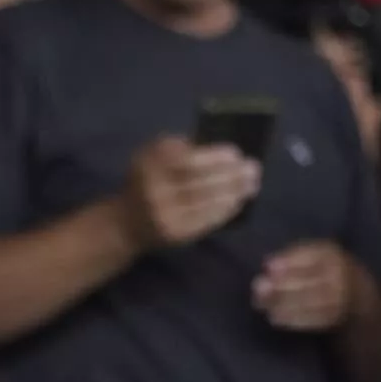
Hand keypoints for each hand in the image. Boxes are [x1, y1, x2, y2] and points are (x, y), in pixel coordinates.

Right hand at [121, 136, 263, 251]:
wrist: (125, 223)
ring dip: (234, 192)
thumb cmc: (146, 180)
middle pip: (201, 181)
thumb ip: (179, 147)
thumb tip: (221, 149)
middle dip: (232, 174)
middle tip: (254, 169)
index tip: (236, 153)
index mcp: (149, 164)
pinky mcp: (175, 234)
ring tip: (251, 185)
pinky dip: (225, 210)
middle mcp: (154, 190)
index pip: (188, 160)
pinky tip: (238, 201)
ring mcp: (165, 215)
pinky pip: (205, 221)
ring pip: (207, 201)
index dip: (215, 157)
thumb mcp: (152, 155)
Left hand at [250, 237, 362, 332]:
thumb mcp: (312, 257)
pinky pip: (313, 319)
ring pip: (310, 302)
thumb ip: (290, 259)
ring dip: (284, 304)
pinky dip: (292, 319)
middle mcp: (340, 275)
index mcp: (331, 255)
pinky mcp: (336, 318)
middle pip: (310, 281)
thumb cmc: (322, 272)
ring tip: (263, 305)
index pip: (312, 256)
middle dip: (282, 286)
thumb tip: (267, 266)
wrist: (356, 296)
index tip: (268, 267)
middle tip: (259, 290)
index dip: (290, 261)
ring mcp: (341, 298)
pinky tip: (275, 317)